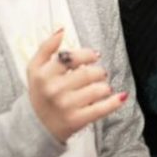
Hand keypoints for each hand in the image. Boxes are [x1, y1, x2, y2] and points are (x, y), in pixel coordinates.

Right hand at [27, 29, 127, 143]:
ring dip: (104, 86)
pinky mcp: (76, 120)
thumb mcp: (35, 69)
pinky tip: (121, 96)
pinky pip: (101, 109)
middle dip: (98, 71)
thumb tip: (61, 29)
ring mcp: (66, 106)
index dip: (87, 55)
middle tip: (98, 74)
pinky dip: (115, 102)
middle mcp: (54, 90)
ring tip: (100, 88)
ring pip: (98, 89)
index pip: (71, 58)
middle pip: (88, 73)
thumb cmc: (40, 93)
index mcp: (44, 75)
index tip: (94, 56)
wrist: (36, 126)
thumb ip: (46, 47)